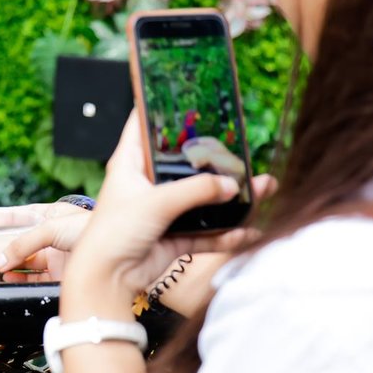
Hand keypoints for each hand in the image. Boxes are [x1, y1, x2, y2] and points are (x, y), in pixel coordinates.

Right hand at [0, 202, 89, 282]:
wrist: (121, 258)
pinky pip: (35, 278)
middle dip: (2, 244)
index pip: (27, 213)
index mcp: (57, 216)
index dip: (9, 216)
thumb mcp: (53, 227)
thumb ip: (23, 243)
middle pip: (24, 240)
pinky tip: (7, 277)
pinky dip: (19, 278)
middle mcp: (57, 236)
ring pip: (27, 261)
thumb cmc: (96, 230)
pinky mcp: (62, 276)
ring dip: (9, 263)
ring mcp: (59, 257)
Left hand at [63, 113, 256, 302]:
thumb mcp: (155, 202)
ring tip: (264, 188)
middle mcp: (147, 184)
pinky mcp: (174, 237)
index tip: (186, 92)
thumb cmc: (115, 232)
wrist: (107, 279)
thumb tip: (231, 185)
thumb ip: (196, 190)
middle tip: (244, 148)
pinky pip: (208, 232)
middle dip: (216, 159)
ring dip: (233, 198)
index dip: (160, 108)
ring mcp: (163, 211)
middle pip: (186, 164)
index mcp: (130, 164)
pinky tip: (250, 231)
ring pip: (204, 199)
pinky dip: (228, 233)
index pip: (143, 125)